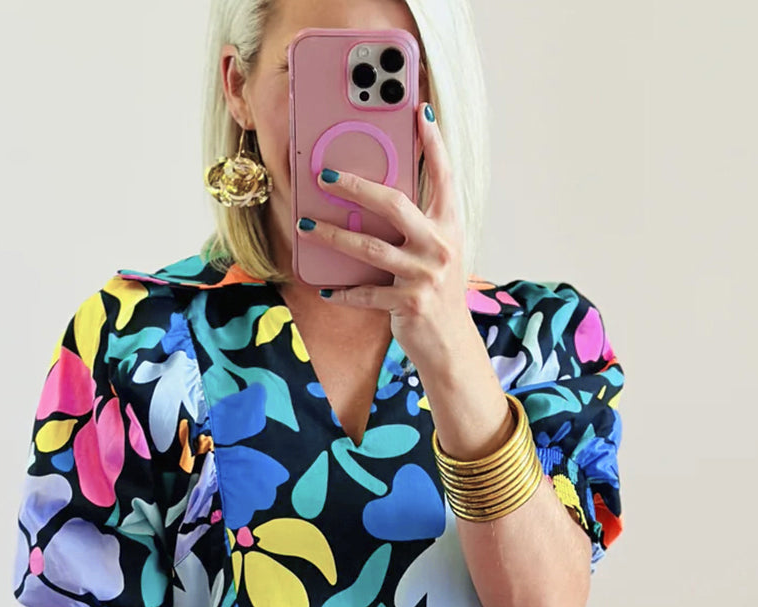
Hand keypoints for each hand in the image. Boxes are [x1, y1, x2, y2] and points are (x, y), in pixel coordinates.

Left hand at [297, 102, 472, 371]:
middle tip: (324, 174)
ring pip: (370, 248)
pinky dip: (343, 290)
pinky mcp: (408, 303)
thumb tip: (377, 197)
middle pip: (393, 204)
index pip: (443, 175)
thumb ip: (418, 224)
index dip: (432, 142)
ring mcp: (425, 275)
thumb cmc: (437, 292)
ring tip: (307, 224)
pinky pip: (366, 293)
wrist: (450, 344)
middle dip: (355, 186)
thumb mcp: (437, 252)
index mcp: (449, 226)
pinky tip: (324, 286)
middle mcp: (440, 246)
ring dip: (333, 235)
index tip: (420, 111)